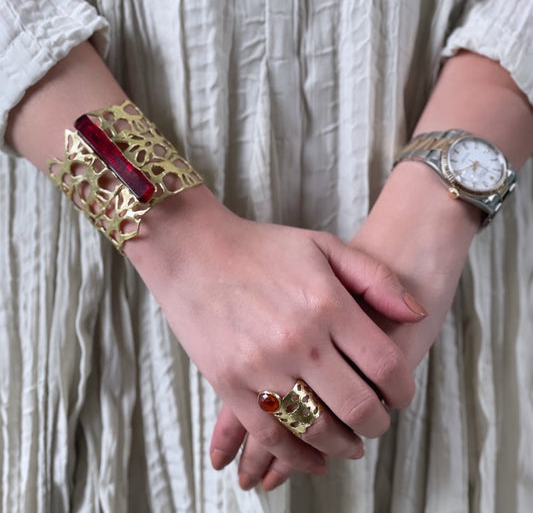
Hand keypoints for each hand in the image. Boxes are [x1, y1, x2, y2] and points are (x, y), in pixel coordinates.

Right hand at [126, 186, 425, 476]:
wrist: (195, 252)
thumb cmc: (261, 248)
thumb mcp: (323, 247)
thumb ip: (376, 278)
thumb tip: (417, 314)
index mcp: (327, 304)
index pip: (385, 366)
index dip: (402, 390)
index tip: (400, 395)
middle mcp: (299, 340)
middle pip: (357, 406)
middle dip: (377, 423)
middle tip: (377, 421)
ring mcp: (262, 366)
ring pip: (317, 428)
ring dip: (343, 446)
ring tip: (351, 444)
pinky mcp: (230, 384)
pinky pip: (271, 435)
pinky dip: (297, 457)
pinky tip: (313, 459)